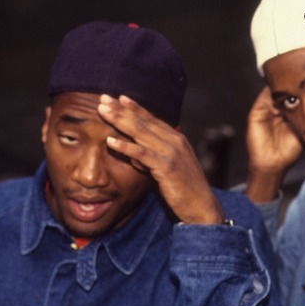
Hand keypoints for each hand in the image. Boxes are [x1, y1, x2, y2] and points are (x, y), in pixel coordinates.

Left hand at [97, 94, 224, 224]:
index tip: (117, 98)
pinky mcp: (167, 167)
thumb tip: (132, 155)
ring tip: (103, 111)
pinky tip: (110, 141)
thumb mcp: (167, 170)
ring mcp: (172, 153)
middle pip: (143, 122)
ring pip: (141, 133)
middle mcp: (175, 141)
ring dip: (120, 121)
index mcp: (176, 139)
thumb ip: (150, 159)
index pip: (152, 119)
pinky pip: (142, 154)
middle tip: (103, 98)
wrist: (202, 207)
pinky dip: (125, 146)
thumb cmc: (185, 190)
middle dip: (122, 109)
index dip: (134, 107)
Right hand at [245, 87, 303, 202]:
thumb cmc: (290, 150)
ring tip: (292, 85)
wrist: (274, 164)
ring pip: (272, 92)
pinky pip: (263, 100)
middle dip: (291, 84)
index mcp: (286, 112)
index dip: (301, 88)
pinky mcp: (255, 115)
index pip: (293, 94)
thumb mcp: (303, 130)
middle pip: (282, 90)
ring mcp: (265, 111)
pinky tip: (280, 99)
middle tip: (302, 77)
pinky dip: (271, 97)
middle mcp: (275, 109)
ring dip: (281, 88)